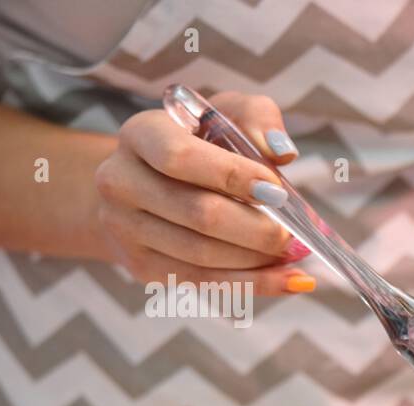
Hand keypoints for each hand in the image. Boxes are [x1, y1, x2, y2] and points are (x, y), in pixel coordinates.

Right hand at [91, 91, 314, 295]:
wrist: (148, 183)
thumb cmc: (200, 144)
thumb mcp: (226, 115)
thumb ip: (257, 118)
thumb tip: (281, 150)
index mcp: (140, 135)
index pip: (181, 158)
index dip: (234, 176)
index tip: (278, 193)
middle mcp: (119, 181)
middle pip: (199, 214)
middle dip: (257, 228)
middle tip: (294, 232)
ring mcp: (125, 228)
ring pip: (203, 254)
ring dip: (259, 259)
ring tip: (294, 252)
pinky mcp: (141, 266)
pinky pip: (205, 282)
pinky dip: (255, 283)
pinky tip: (291, 280)